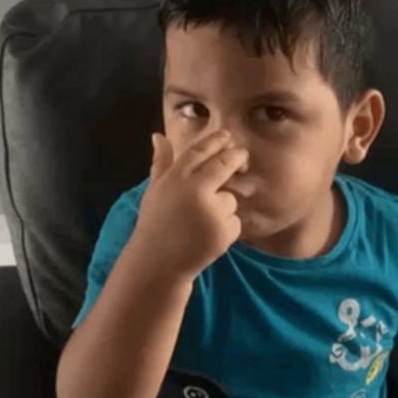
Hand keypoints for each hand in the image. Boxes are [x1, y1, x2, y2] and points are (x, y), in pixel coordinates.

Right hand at [134, 130, 248, 280]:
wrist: (158, 262)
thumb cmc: (156, 224)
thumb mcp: (155, 191)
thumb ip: (161, 163)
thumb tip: (159, 136)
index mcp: (175, 178)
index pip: (199, 151)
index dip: (215, 141)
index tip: (227, 135)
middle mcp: (194, 190)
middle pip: (224, 165)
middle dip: (237, 157)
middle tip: (242, 155)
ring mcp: (211, 211)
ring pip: (230, 199)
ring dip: (222, 207)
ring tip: (200, 223)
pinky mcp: (224, 230)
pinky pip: (234, 220)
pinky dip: (226, 228)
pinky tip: (207, 236)